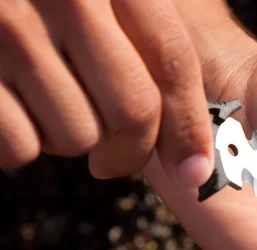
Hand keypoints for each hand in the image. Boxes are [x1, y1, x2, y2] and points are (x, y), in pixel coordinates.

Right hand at [0, 0, 213, 186]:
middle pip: (132, 111)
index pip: (171, 58)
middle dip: (131, 152)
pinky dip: (22, 144)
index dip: (189, 124)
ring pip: (77, 135)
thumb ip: (141, 29)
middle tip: (116, 158)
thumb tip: (190, 131)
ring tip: (50, 106)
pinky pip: (19, 148)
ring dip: (71, 138)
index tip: (196, 171)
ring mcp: (7, 29)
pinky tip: (13, 110)